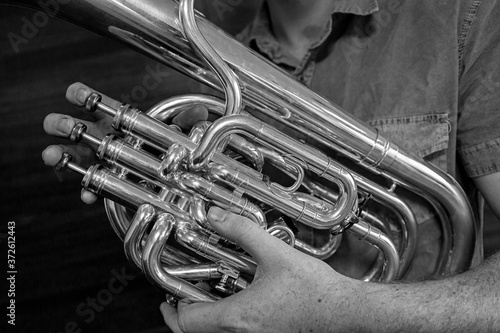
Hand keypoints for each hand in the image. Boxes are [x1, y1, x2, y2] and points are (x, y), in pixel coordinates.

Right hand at [42, 82, 208, 203]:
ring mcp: (98, 159)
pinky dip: (88, 190)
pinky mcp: (102, 181)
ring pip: (73, 155)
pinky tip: (86, 195)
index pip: (99, 104)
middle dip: (63, 124)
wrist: (160, 171)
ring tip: (48, 155)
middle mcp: (102, 137)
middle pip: (77, 128)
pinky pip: (91, 185)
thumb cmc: (161, 145)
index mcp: (116, 121)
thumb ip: (186, 122)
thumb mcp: (174, 133)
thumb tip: (200, 113)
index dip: (85, 96)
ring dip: (59, 154)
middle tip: (54, 124)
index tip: (73, 92)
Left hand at [160, 207, 361, 332]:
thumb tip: (215, 215)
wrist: (346, 314)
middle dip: (184, 317)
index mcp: (238, 318)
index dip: (171, 309)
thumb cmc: (316, 292)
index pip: (186, 323)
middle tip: (182, 300)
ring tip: (206, 298)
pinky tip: (238, 302)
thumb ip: (242, 232)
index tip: (168, 298)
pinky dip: (226, 321)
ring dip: (205, 319)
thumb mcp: (276, 254)